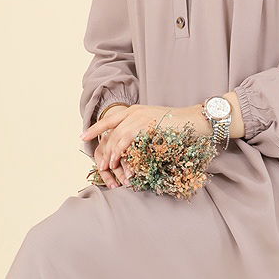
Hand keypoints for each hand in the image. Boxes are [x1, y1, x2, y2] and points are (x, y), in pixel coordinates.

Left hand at [82, 104, 211, 187]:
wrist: (195, 119)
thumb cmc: (177, 126)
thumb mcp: (154, 125)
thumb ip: (141, 131)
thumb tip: (132, 144)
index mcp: (134, 110)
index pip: (109, 119)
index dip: (95, 129)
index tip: (83, 137)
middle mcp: (134, 111)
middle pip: (109, 129)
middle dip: (102, 147)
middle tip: (98, 163)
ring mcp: (140, 116)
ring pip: (117, 136)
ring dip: (111, 153)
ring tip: (108, 167)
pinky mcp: (146, 124)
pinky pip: (127, 139)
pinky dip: (120, 152)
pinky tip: (118, 162)